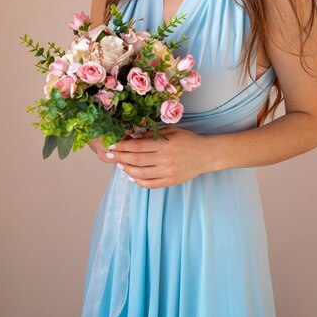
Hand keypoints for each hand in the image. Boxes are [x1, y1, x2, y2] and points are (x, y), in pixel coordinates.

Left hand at [92, 126, 211, 188]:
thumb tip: (132, 137)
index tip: (113, 145)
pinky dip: (138, 182)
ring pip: (140, 174)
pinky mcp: (170, 181)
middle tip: (110, 155)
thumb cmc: (187, 140)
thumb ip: (152, 135)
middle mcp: (164, 159)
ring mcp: (167, 172)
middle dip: (120, 157)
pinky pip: (150, 184)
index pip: (137, 146)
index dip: (123, 146)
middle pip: (136, 160)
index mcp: (164, 144)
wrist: (206, 154)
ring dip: (127, 169)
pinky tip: (132, 177)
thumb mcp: (170, 131)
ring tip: (120, 165)